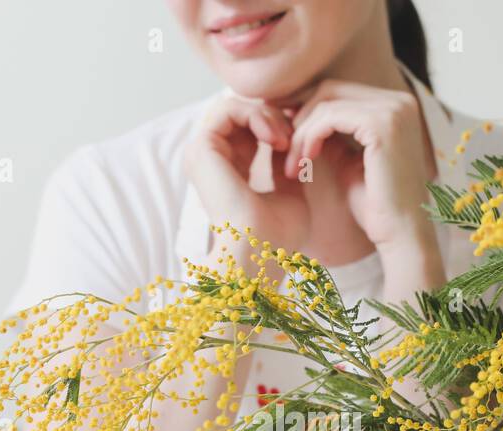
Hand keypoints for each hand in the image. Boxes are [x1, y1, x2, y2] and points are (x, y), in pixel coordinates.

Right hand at [182, 96, 307, 263]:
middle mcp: (211, 159)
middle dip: (273, 116)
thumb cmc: (278, 235)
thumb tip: (293, 136)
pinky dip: (255, 115)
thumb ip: (285, 162)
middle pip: (241, 112)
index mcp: (228, 169)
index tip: (301, 140)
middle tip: (296, 137)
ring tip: (286, 139)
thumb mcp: (289, 191)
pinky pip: (227, 108)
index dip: (277, 124)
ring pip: (233, 105)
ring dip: (266, 115)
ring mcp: (202, 153)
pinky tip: (275, 138)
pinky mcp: (201, 148)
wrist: (262, 253)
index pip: (249, 128)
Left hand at [283, 79, 440, 267]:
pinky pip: (329, 116)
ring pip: (326, 102)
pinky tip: (303, 162)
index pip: (338, 92)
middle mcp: (399, 101)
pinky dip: (309, 137)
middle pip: (330, 89)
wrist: (401, 235)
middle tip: (281, 148)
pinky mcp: (382, 124)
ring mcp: (393, 110)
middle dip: (299, 116)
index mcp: (395, 107)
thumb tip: (297, 113)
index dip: (305, 110)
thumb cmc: (375, 207)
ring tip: (292, 164)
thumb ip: (331, 135)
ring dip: (300, 132)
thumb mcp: (348, 162)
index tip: (282, 134)